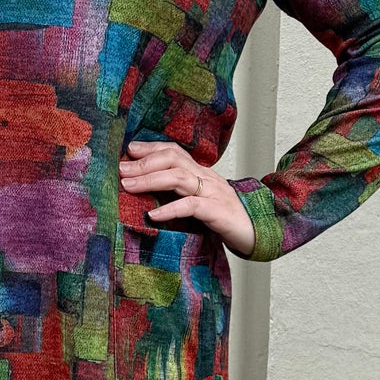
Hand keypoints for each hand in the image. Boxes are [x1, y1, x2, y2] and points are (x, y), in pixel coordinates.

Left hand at [118, 138, 255, 258]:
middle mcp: (206, 178)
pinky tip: (152, 214)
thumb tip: (147, 191)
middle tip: (120, 169)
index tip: (128, 151)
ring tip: (127, 186)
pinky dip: (170, 208)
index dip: (150, 148)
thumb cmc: (225, 218)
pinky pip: (191, 206)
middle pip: (173, 158)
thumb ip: (179, 193)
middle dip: (144, 162)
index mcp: (201, 173)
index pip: (174, 151)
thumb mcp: (199, 200)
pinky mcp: (217, 212)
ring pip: (179, 177)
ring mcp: (212, 193)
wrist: (259, 231)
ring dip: (150, 180)